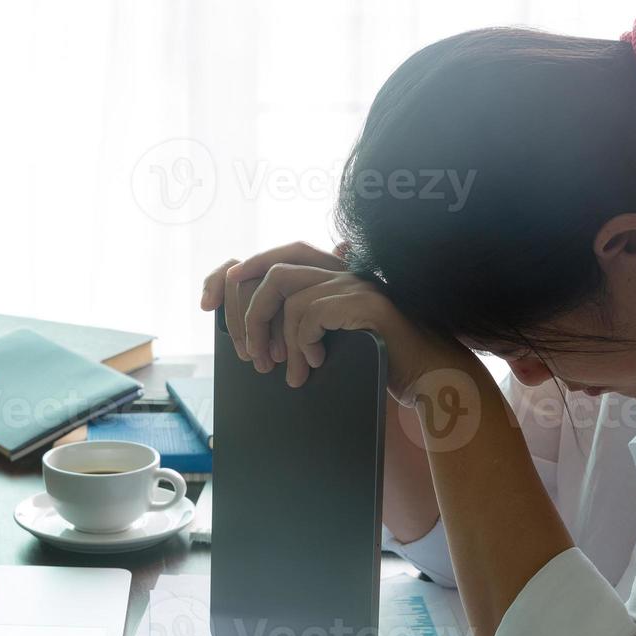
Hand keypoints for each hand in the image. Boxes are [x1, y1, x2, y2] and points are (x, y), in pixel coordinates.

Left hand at [199, 240, 470, 398]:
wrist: (428, 377)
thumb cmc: (379, 363)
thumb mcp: (328, 341)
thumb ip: (299, 326)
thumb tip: (254, 336)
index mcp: (329, 275)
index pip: (269, 258)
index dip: (230, 276)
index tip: (207, 305)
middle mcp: (340, 269)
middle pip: (270, 269)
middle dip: (247, 311)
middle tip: (249, 354)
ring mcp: (354, 282)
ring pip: (285, 292)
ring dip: (275, 337)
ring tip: (282, 370)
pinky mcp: (364, 303)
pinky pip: (309, 314)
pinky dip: (301, 343)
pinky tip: (313, 365)